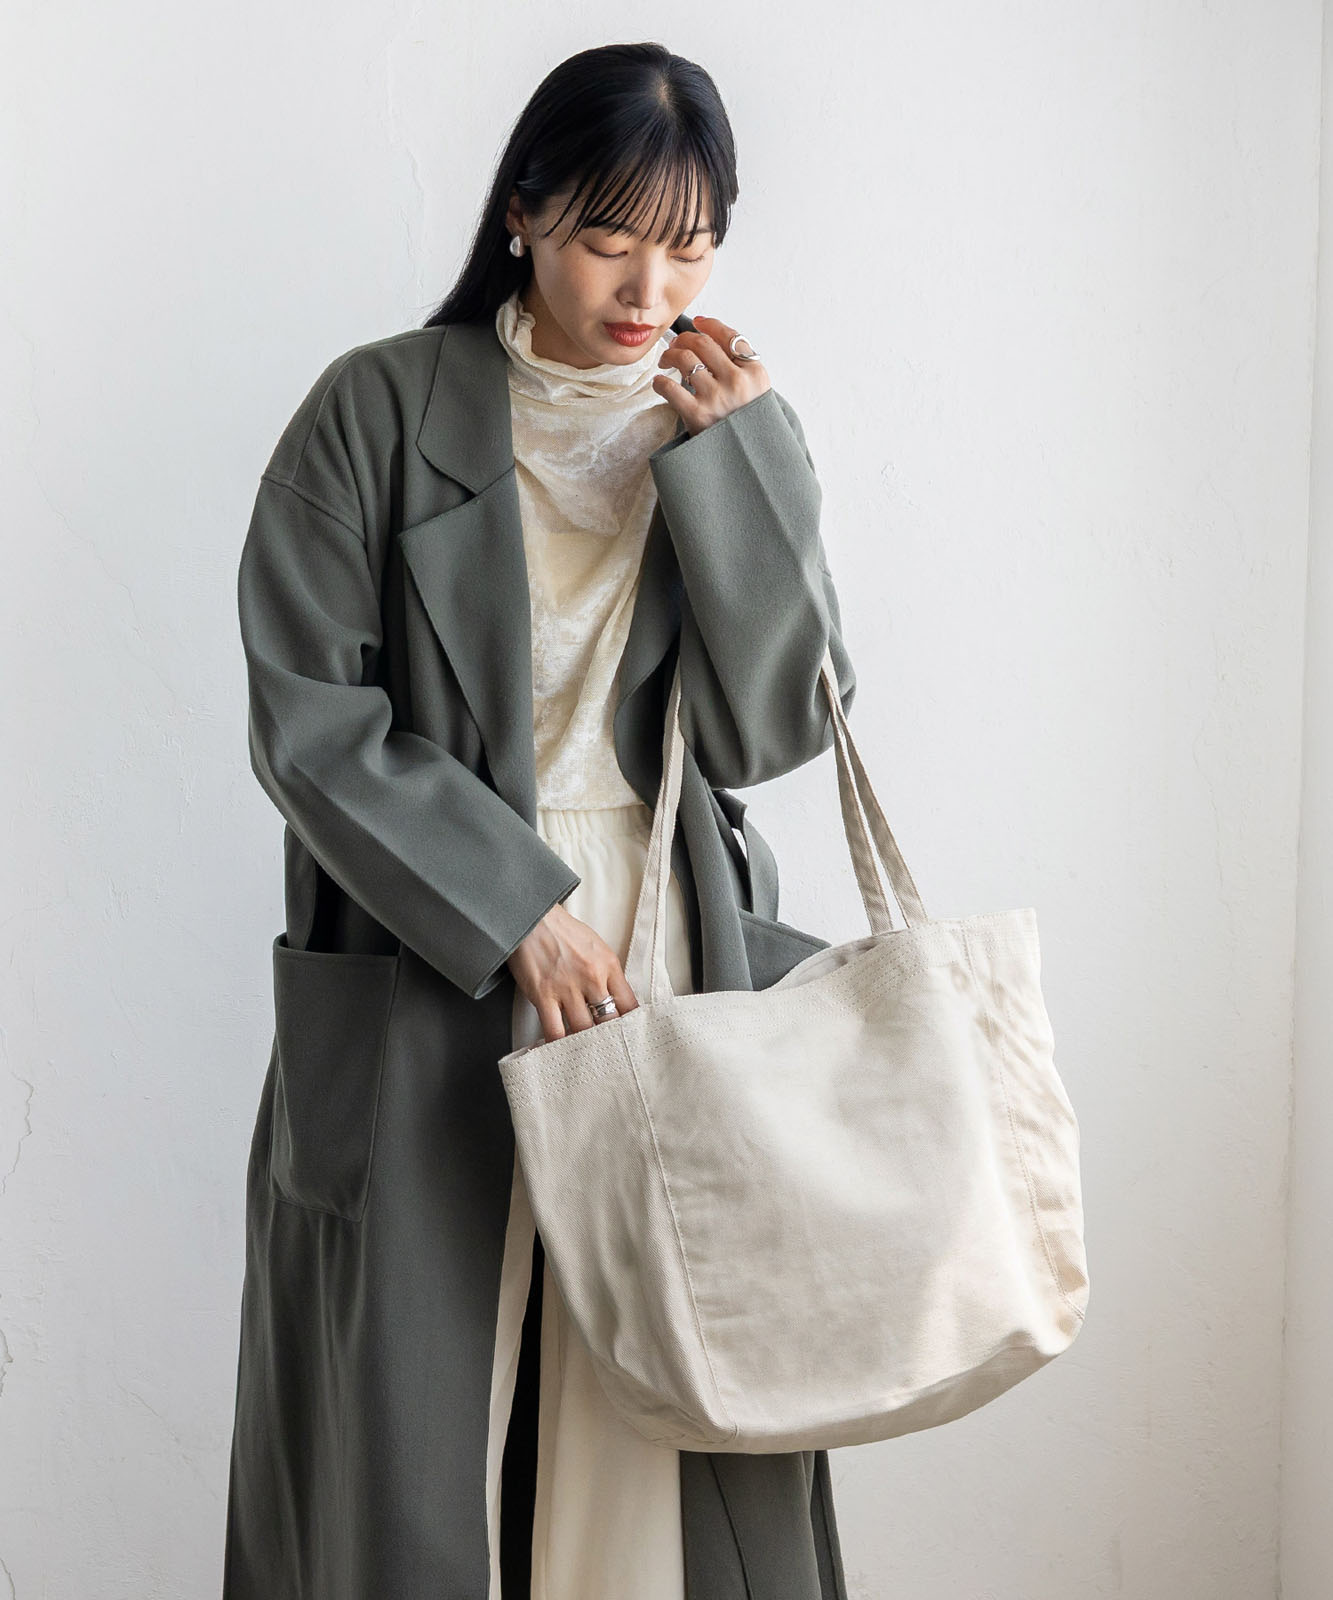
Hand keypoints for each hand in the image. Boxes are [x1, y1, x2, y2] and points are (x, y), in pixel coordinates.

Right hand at [506, 903, 639, 1043]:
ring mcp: (568, 988)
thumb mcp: (596, 947)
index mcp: (609, 965)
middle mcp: (592, 978)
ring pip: (584, 1030)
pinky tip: (558, 1051)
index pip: (629, 1004)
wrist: (533, 917)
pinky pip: (554, 1030)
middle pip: (609, 1022)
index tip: (628, 1037)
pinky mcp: (543, 995)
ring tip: (586, 1054)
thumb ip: (607, 973)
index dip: (631, 1025)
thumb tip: (614, 1000)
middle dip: (609, 1039)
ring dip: (585, 1044)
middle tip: (608, 1052)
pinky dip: (556, 1045)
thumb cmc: (563, 931)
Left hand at [651, 313, 770, 437]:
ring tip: (665, 361)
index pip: (728, 335)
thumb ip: (740, 364)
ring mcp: (717, 399)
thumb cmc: (746, 421)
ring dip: (669, 355)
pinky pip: (670, 388)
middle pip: (702, 343)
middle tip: (676, 344)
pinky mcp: (697, 416)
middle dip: (684, 338)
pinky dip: (660, 382)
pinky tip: (660, 383)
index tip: (697, 323)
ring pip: (685, 359)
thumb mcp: (757, 390)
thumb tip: (707, 332)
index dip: (708, 324)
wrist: (747, 459)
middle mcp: (737, 382)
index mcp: (755, 372)